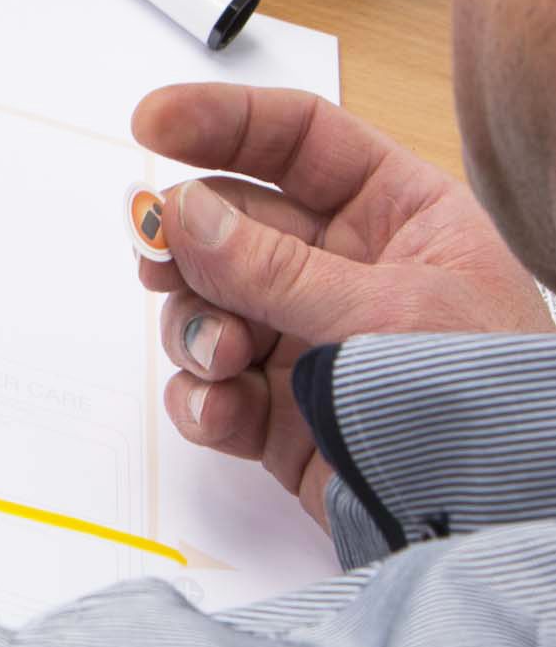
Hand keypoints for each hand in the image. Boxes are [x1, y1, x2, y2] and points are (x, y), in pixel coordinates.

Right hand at [134, 83, 552, 528]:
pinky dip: (201, 394)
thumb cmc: (485, 406)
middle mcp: (347, 270)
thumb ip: (270, 265)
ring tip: (223, 356)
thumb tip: (182, 213)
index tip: (151, 121)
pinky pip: (208, 383)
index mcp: (399, 216)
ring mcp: (308, 340)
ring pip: (207, 302)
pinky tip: (224, 407)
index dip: (223, 122)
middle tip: (156, 254)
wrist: (495, 526)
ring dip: (197, 325)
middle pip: (232, 221)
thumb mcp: (382, 314)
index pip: (299, 140)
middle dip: (189, 240)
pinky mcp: (279, 411)